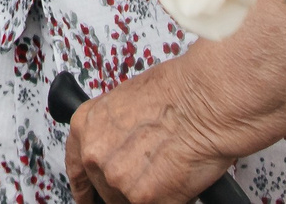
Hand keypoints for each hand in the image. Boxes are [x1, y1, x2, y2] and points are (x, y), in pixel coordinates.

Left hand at [64, 0, 285, 203]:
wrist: (210, 100)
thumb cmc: (183, 91)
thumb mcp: (132, 101)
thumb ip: (118, 129)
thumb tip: (123, 146)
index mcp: (88, 122)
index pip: (76, 164)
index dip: (84, 184)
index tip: (87, 194)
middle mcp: (96, 152)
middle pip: (104, 186)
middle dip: (125, 182)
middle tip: (149, 172)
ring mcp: (117, 178)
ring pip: (126, 200)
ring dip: (146, 191)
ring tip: (169, 167)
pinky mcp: (142, 198)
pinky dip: (166, 198)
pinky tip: (177, 178)